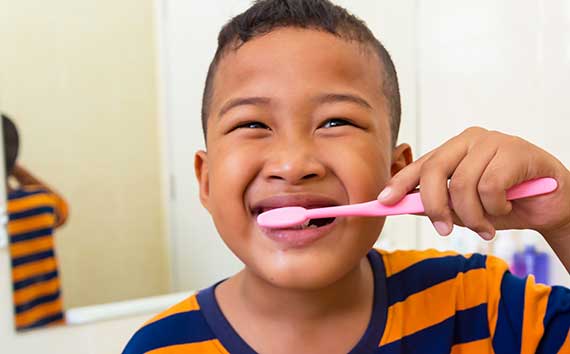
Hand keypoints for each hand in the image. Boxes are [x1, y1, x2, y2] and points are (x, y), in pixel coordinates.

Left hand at [378, 127, 569, 241]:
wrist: (550, 207)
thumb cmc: (505, 204)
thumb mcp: (464, 208)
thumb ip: (437, 203)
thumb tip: (404, 205)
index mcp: (453, 150)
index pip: (420, 164)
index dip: (399, 183)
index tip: (383, 202)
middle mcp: (469, 140)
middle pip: (434, 170)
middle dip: (434, 206)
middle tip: (443, 229)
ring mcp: (493, 142)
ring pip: (462, 184)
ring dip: (472, 216)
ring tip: (485, 226)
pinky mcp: (515, 151)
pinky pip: (489, 187)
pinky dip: (495, 208)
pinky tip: (506, 207)